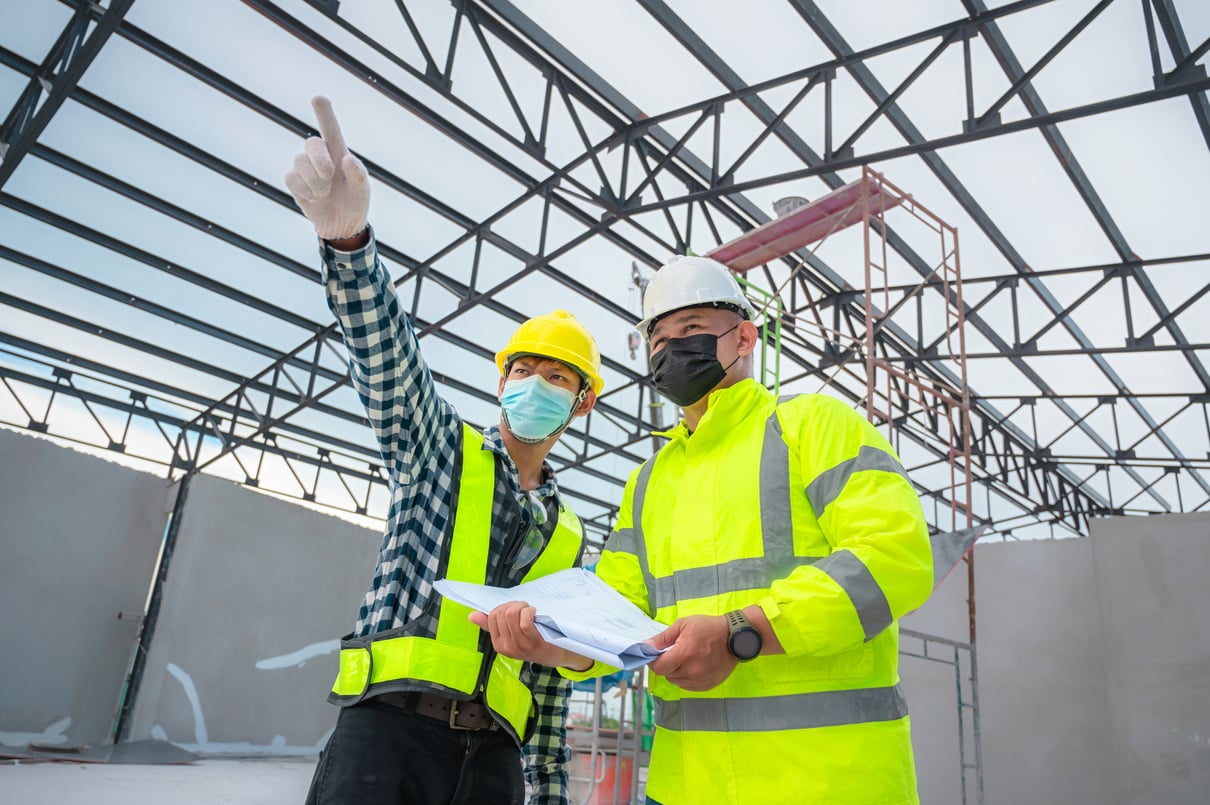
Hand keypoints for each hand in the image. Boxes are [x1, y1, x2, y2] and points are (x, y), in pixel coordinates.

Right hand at [284, 96, 369, 239]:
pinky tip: (315, 198)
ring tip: (325, 193)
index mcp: (339, 152)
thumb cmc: (354, 202)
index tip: (319, 98)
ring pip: (300, 163)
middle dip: (319, 159)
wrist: (342, 225)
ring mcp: (305, 168)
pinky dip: (305, 191)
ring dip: (315, 182)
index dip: (324, 113)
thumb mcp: (362, 190)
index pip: (330, 129)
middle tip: (329, 175)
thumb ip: (358, 174)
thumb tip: (346, 159)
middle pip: (311, 144)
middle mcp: (320, 156)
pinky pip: (292, 178)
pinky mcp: (294, 181)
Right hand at [469, 601, 591, 670]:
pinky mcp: (534, 642)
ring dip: (522, 607)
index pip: (492, 616)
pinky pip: (525, 620)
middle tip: (524, 609)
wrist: (558, 654)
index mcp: (498, 645)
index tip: (515, 610)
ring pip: (511, 614)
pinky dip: (529, 612)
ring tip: (529, 611)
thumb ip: (491, 626)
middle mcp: (507, 647)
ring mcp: (520, 645)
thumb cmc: (535, 642)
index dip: (504, 607)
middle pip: (501, 613)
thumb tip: (471, 615)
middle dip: (513, 605)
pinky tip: (535, 613)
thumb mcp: (512, 636)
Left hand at [647, 614, 736, 691]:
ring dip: (676, 672)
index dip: (654, 661)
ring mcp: (700, 680)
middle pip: (667, 674)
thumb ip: (663, 638)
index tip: (656, 655)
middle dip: (667, 664)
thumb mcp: (683, 625)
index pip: (659, 667)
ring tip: (687, 658)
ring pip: (676, 681)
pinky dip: (685, 678)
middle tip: (675, 652)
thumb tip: (646, 646)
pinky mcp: (706, 686)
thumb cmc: (708, 628)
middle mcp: (691, 671)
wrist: (735, 638)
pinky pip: (687, 686)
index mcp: (684, 654)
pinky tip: (693, 666)